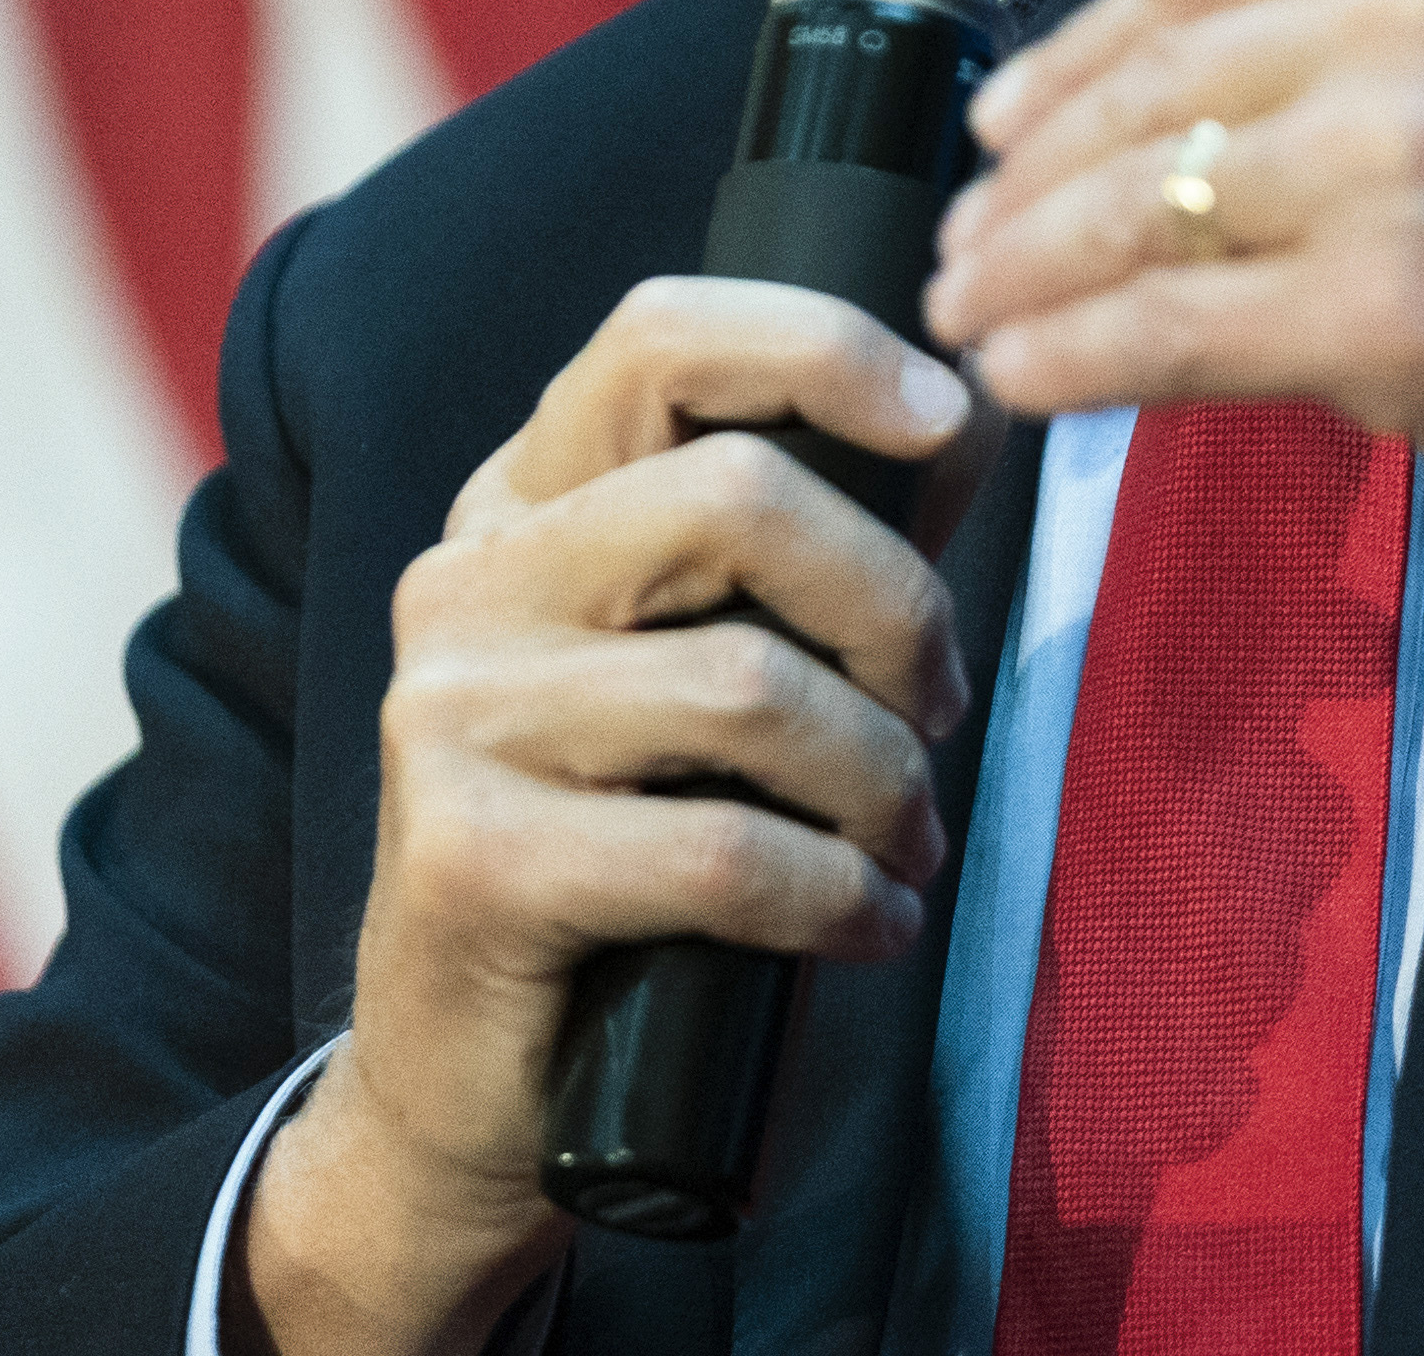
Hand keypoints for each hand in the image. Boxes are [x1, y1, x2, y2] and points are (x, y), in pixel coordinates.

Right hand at [249, 279, 989, 1355]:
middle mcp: (468, 582)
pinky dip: (838, 896)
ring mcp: (452, 716)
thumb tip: (971, 415)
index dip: (821, 349)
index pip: (659, 338)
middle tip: (939, 708)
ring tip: (904, 843)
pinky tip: (864, 926)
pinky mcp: (469, 858)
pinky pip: (721, 851)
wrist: (476, 1085)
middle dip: (896, 607)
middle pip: (740, 495)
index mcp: (524, 504)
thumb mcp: (716, 668)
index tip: (945, 424)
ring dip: (882, 779)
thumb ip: (823, 543)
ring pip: (750, 685)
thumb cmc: (634, 851)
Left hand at [926, 0, 1423, 746]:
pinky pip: (1171, 327)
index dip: (1096, 46)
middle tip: (972, 225)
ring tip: (971, 313)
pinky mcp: (1386, 317)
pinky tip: (1025, 381)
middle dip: (1037, 162)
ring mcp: (1400, 164)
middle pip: (1156, 81)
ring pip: (1143, 202)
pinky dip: (1074, 356)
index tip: (1027, 108)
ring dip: (1027, 264)